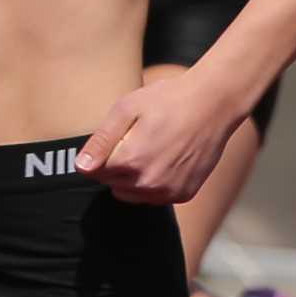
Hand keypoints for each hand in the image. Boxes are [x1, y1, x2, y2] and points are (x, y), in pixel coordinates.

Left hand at [77, 68, 242, 204]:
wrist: (214, 103)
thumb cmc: (169, 99)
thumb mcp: (127, 108)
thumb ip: (102, 140)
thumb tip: (82, 167)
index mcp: (129, 161)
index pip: (94, 172)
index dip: (103, 153)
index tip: (120, 135)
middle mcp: (148, 183)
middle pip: (112, 184)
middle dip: (118, 166)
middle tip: (139, 138)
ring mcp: (168, 191)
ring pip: (132, 194)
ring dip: (135, 178)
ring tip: (153, 148)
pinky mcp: (184, 194)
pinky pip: (156, 197)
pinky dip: (157, 182)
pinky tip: (168, 159)